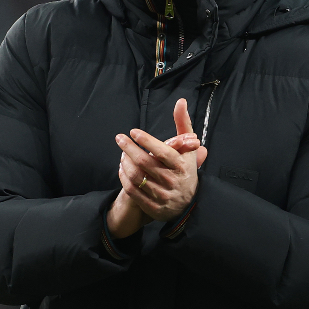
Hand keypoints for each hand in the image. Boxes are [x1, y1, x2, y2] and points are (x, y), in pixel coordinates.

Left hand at [114, 99, 206, 222]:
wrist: (189, 201)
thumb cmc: (185, 168)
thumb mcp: (188, 147)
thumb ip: (183, 124)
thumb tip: (180, 101)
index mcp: (181, 166)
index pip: (162, 152)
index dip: (146, 141)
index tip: (133, 132)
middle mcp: (173, 181)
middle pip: (145, 163)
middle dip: (129, 149)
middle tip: (119, 138)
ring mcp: (163, 196)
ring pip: (136, 177)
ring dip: (124, 163)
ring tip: (121, 153)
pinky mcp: (153, 207)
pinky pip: (132, 191)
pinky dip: (123, 178)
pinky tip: (121, 168)